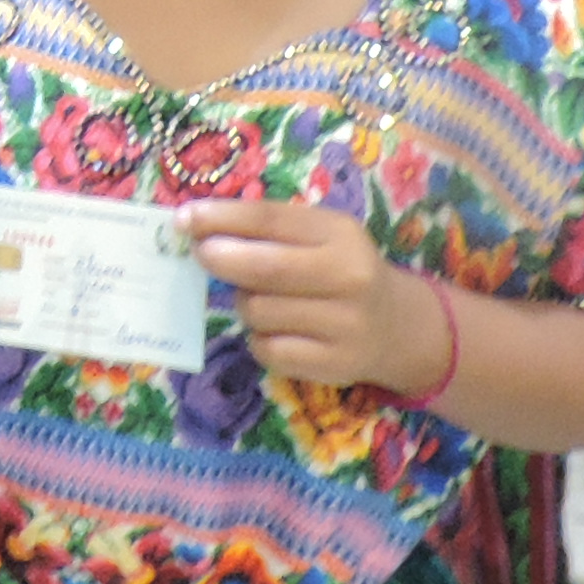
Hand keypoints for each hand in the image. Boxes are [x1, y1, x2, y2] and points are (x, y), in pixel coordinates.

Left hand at [190, 198, 452, 393]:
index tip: (184, 218)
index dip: (222, 218)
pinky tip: (274, 331)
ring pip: (259, 311)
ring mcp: (344, 324)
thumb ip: (270, 231)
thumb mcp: (321, 238)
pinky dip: (258, 339)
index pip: (270, 220)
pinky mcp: (334, 364)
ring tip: (259, 299)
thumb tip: (200, 227)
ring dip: (244, 304)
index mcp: (341, 234)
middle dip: (220, 259)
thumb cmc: (343, 271)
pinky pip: (267, 349)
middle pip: (263, 268)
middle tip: (201, 254)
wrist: (399, 328)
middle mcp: (349, 277)